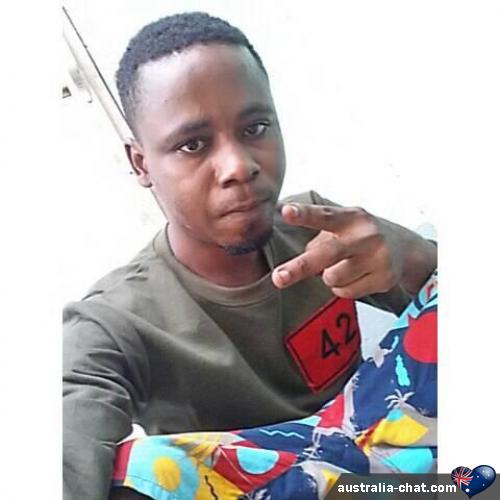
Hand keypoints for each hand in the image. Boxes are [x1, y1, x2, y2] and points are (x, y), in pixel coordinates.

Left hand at [271, 203, 436, 297]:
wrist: (406, 248)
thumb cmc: (362, 236)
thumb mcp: (342, 227)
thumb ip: (318, 240)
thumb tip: (300, 264)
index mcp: (350, 217)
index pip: (324, 215)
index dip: (304, 214)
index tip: (286, 212)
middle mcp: (365, 235)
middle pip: (326, 254)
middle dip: (299, 267)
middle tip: (279, 278)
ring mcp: (377, 256)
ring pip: (332, 278)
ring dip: (328, 277)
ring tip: (343, 266)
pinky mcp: (384, 277)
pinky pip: (346, 291)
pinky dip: (343, 287)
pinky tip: (356, 276)